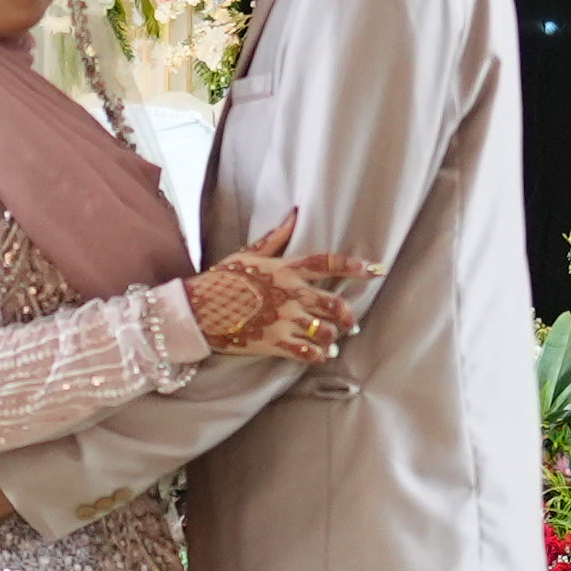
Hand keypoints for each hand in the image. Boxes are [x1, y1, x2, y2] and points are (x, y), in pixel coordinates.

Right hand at [193, 247, 378, 361]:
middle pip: (334, 304)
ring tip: (333, 340)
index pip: (327, 264)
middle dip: (347, 315)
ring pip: (325, 331)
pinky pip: (307, 352)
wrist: (196, 309)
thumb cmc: (221, 279)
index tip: (374, 269)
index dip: (354, 266)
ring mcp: (283, 319)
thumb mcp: (247, 254)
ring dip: (333, 337)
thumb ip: (275, 238)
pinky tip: (320, 355)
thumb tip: (294, 215)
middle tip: (349, 320)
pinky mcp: (274, 342)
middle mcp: (290, 294)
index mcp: (285, 269)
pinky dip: (318, 355)